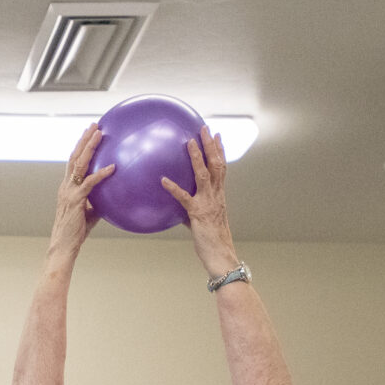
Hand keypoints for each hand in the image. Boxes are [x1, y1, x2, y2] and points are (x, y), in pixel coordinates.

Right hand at [50, 124, 112, 254]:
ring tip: (99, 133)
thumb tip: (113, 196)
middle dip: (84, 139)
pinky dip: (101, 174)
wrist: (63, 246)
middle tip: (94, 125)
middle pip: (74, 156)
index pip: (73, 162)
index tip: (89, 134)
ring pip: (79, 164)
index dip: (80, 147)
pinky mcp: (75, 200)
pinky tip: (112, 167)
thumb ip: (98, 202)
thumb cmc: (75, 233)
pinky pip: (89, 183)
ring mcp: (69, 192)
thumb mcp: (90, 213)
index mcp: (67, 187)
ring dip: (89, 147)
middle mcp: (66, 186)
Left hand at [166, 129, 237, 273]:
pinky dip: (173, 188)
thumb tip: (180, 206)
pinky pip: (184, 197)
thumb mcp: (203, 221)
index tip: (216, 136)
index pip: (221, 167)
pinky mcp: (198, 213)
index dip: (219, 150)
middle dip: (211, 145)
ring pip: (204, 174)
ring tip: (189, 142)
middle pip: (216, 164)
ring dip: (197, 157)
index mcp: (219, 195)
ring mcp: (208, 203)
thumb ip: (193, 209)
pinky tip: (163, 180)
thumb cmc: (212, 242)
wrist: (220, 255)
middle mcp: (216, 195)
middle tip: (205, 128)